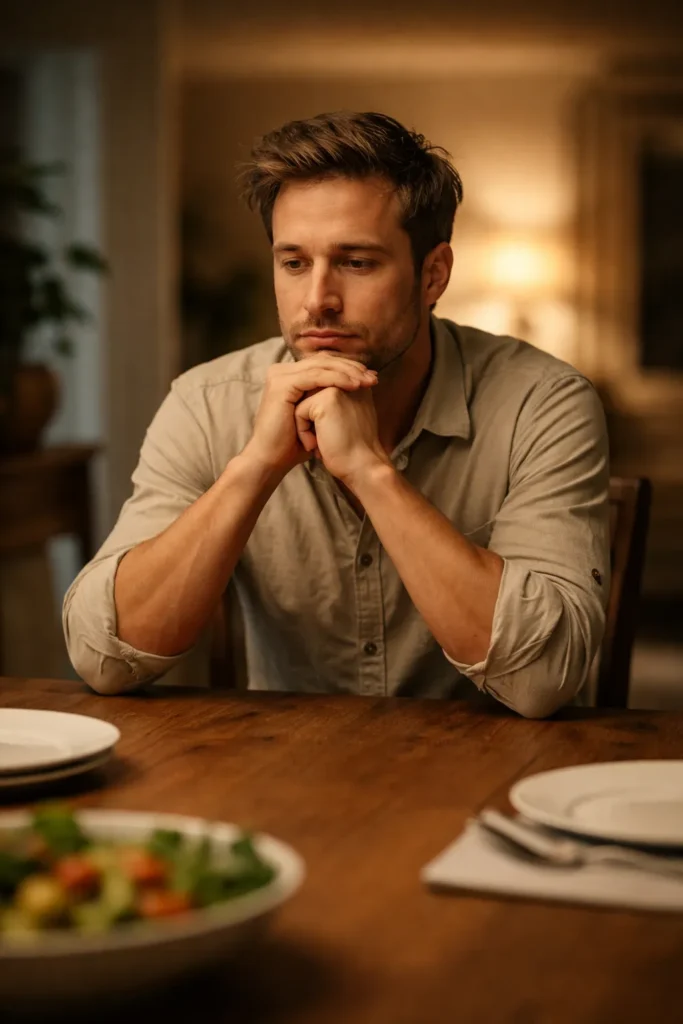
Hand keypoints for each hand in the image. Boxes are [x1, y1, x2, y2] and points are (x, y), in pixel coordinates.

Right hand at [242, 355, 376, 475]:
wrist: (272, 460)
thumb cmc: (296, 443)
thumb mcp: (317, 415)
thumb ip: (329, 398)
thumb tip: (358, 387)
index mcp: (290, 375)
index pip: (324, 363)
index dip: (350, 368)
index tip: (372, 378)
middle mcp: (282, 371)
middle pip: (324, 361)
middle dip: (352, 368)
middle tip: (373, 377)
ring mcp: (280, 375)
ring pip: (322, 366)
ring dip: (348, 372)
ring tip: (368, 381)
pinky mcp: (282, 384)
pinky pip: (315, 377)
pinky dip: (337, 379)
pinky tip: (354, 385)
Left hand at [294, 386, 390, 486]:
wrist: (363, 466)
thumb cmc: (353, 449)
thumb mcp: (348, 418)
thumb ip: (335, 403)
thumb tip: (313, 403)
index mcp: (355, 382)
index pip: (319, 392)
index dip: (318, 417)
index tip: (334, 436)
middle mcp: (348, 380)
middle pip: (309, 396)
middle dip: (311, 421)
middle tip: (328, 440)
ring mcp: (337, 387)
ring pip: (302, 403)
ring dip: (306, 427)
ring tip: (323, 442)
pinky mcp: (326, 399)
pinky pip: (299, 411)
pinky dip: (304, 432)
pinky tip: (318, 444)